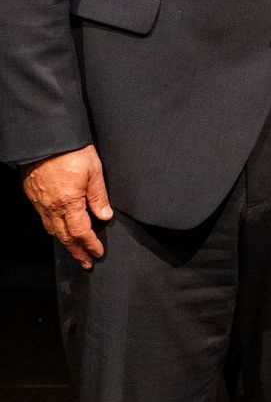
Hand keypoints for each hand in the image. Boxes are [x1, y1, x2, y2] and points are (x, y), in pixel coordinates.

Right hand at [21, 144, 112, 268]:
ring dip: (65, 242)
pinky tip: (59, 229)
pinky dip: (53, 229)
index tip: (97, 253)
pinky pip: (44, 219)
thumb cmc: (71, 152)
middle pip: (65, 236)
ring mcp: (41, 202)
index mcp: (69, 203)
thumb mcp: (94, 171)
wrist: (45, 139)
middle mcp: (52, 207)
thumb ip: (99, 196)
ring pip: (52, 229)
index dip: (89, 245)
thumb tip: (105, 216)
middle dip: (76, 251)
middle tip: (86, 262)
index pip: (81, 232)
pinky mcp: (34, 196)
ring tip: (74, 250)